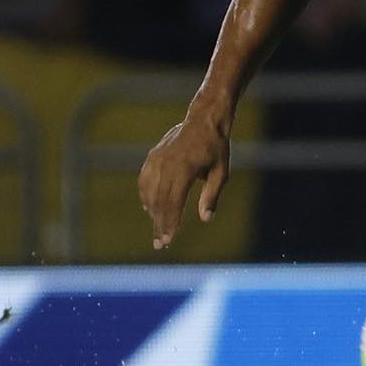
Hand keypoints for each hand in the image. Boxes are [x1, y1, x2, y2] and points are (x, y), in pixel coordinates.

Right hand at [139, 110, 230, 248]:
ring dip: (152, 213)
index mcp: (184, 169)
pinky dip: (145, 196)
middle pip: (159, 201)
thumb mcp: (221, 172)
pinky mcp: (152, 157)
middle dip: (159, 224)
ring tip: (158, 230)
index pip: (174, 202)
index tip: (169, 240)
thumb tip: (205, 219)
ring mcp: (156, 160)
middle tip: (160, 244)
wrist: (203, 121)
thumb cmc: (216, 148)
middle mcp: (167, 165)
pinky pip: (144, 181)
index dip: (170, 223)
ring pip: (149, 193)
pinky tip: (150, 209)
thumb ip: (212, 195)